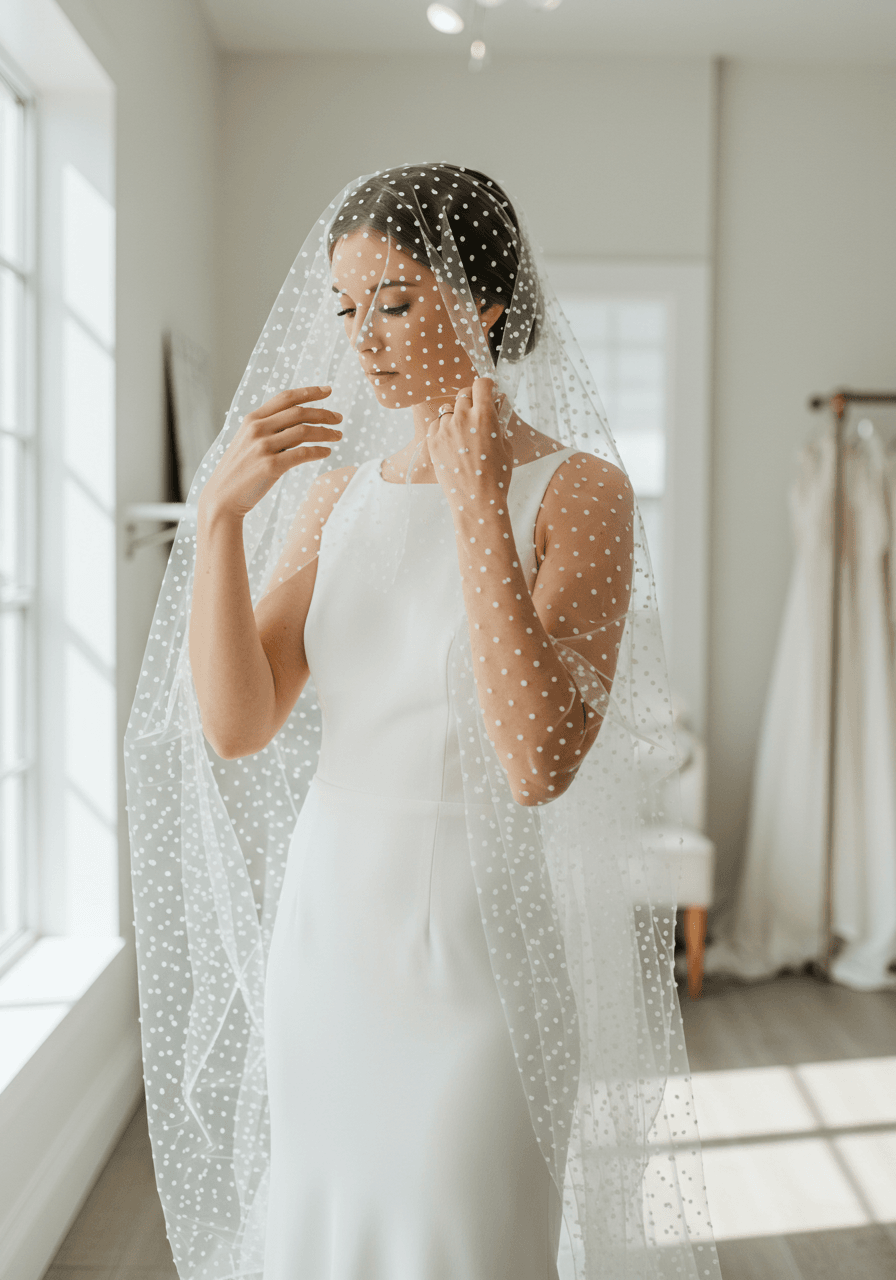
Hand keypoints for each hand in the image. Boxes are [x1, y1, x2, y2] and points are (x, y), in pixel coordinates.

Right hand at [200, 386, 342, 521]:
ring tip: (338, 436)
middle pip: (299, 412)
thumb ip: (269, 429)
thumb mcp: (249, 442)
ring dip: (326, 433)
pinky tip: (327, 452)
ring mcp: (263, 447)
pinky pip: (302, 454)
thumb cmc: (239, 471)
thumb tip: (300, 423)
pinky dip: (318, 451)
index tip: (328, 390)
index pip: (286, 398)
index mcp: (252, 419)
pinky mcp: (270, 466)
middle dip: (324, 413)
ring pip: (304, 431)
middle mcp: (257, 429)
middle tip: (339, 418)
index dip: (309, 392)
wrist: (222, 497)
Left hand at [425, 377, 511, 500]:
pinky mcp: (432, 441)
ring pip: (448, 409)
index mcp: (484, 416)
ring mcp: (445, 429)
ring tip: (463, 435)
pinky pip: (436, 424)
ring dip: (456, 416)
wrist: (476, 501)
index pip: (481, 383)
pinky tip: (452, 444)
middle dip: (471, 401)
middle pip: (463, 394)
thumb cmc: (496, 476)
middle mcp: (463, 418)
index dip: (485, 386)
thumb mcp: (506, 446)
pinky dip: (443, 429)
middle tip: (476, 415)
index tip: (487, 392)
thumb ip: (498, 423)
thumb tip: (494, 409)